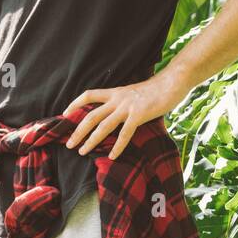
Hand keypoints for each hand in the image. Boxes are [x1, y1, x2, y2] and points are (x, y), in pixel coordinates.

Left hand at [64, 74, 185, 159]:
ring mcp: (127, 107)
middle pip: (91, 116)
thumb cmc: (156, 89)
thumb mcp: (133, 92)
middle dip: (78, 131)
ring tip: (81, 152)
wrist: (172, 82)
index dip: (75, 104)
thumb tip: (117, 113)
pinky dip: (118, 146)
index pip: (89, 95)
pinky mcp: (139, 114)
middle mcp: (117, 99)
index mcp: (115, 92)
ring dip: (91, 140)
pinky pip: (125, 133)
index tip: (64, 113)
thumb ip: (123, 101)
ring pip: (103, 125)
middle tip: (69, 144)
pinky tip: (112, 156)